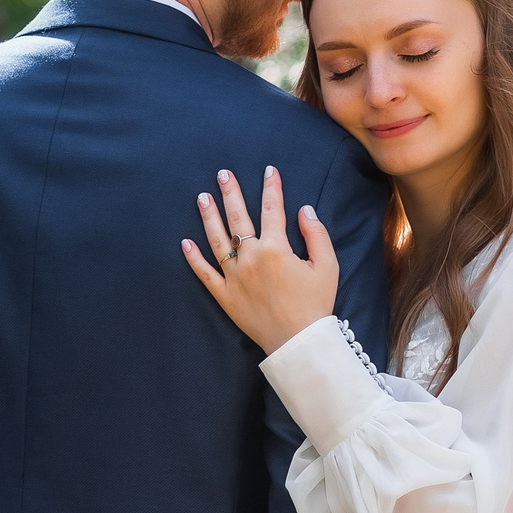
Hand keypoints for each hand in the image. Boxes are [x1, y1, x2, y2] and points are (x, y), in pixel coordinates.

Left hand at [182, 167, 338, 354]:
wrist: (299, 342)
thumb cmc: (316, 304)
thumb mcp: (327, 267)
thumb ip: (316, 235)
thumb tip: (304, 210)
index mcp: (276, 249)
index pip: (272, 209)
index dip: (271, 187)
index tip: (268, 170)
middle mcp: (251, 258)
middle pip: (238, 218)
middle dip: (230, 193)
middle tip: (222, 174)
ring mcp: (234, 277)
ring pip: (216, 240)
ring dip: (208, 217)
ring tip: (202, 197)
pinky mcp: (225, 296)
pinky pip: (205, 274)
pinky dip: (193, 258)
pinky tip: (184, 242)